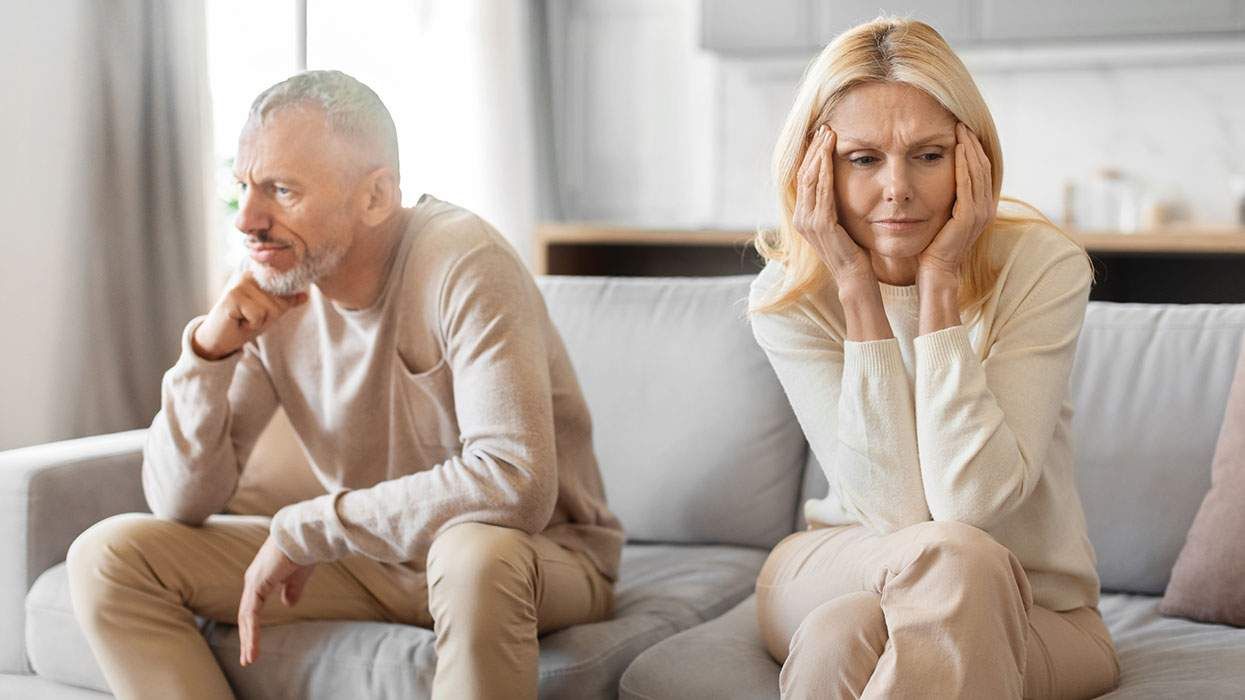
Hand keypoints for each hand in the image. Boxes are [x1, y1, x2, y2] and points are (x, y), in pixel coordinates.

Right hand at [192, 271, 306, 359]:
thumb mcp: (269, 312)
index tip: (261, 311)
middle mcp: (249, 275)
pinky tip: (238, 321)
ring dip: (260, 321)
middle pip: (279, 301)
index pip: (285, 290)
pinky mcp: (233, 296)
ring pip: (270, 308)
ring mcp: (240, 284)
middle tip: (250, 317)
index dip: (278, 307)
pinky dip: (252, 324)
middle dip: (269, 316)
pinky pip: (259, 315)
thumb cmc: (244, 323)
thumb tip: (305, 295)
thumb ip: (285, 302)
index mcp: (258, 276)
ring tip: (244, 319)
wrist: (220, 338)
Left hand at [238, 536, 315, 666]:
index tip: (255, 646)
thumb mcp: (298, 576)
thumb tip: (287, 605)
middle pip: (246, 615)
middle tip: (248, 659)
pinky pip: (251, 613)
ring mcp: (253, 582)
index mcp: (262, 578)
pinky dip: (251, 632)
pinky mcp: (258, 584)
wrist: (305, 534)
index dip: (253, 627)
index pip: (253, 608)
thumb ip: (292, 590)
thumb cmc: (304, 550)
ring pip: (246, 617)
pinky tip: (252, 646)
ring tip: (249, 659)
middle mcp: (253, 580)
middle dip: (247, 638)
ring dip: (247, 639)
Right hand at [793, 125, 873, 284]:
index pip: (804, 178)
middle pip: (803, 174)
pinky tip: (831, 154)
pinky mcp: (821, 225)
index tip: (822, 135)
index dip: (811, 155)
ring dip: (819, 154)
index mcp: (803, 217)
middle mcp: (801, 218)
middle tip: (825, 126)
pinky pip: (822, 191)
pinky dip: (825, 170)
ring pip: (810, 178)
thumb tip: (839, 185)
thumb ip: (835, 206)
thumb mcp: (841, 224)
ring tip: (829, 134)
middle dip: (814, 149)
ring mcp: (808, 222)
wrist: (854, 278)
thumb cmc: (853, 252)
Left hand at [918, 123, 995, 275]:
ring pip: (977, 171)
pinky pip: (967, 185)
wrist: (936, 271)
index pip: (981, 169)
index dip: (974, 149)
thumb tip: (939, 175)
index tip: (961, 130)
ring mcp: (979, 213)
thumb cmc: (934, 245)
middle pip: (983, 166)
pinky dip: (964, 165)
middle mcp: (986, 207)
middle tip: (961, 122)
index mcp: (982, 206)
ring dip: (969, 149)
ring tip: (960, 130)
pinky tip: (957, 150)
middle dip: (972, 143)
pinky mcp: (968, 218)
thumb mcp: (944, 215)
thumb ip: (949, 198)